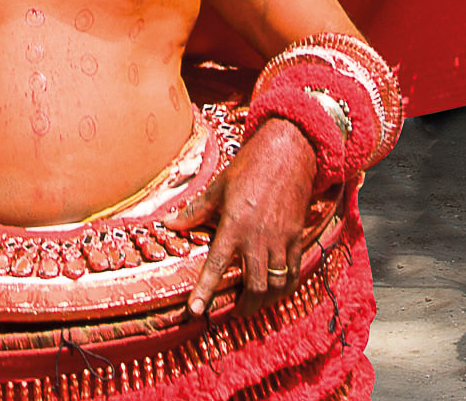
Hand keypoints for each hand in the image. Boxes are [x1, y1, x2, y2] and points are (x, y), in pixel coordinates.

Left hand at [170, 116, 319, 316]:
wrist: (288, 151)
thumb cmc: (249, 166)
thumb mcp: (218, 186)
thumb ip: (196, 210)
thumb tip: (169, 222)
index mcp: (234, 224)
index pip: (216, 265)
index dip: (204, 291)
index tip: (195, 312)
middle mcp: (258, 237)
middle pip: (254, 286)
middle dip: (244, 307)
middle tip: (234, 313)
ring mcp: (280, 239)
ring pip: (275, 284)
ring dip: (265, 301)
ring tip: (254, 305)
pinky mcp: (296, 237)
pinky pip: (294, 271)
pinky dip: (285, 286)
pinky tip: (277, 290)